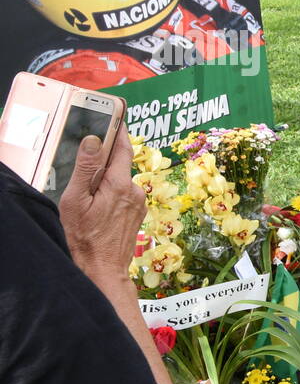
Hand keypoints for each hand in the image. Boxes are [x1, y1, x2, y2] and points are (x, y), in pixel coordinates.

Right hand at [59, 127, 145, 284]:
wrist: (103, 268)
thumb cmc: (85, 237)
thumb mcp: (76, 200)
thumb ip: (85, 169)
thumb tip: (93, 141)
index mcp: (119, 184)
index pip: (122, 147)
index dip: (118, 129)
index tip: (116, 115)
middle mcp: (134, 191)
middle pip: (119, 163)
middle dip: (105, 160)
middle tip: (88, 159)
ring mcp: (138, 202)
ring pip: (120, 180)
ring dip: (106, 181)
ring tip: (88, 197)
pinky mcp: (138, 212)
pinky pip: (124, 194)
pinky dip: (111, 193)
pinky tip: (98, 207)